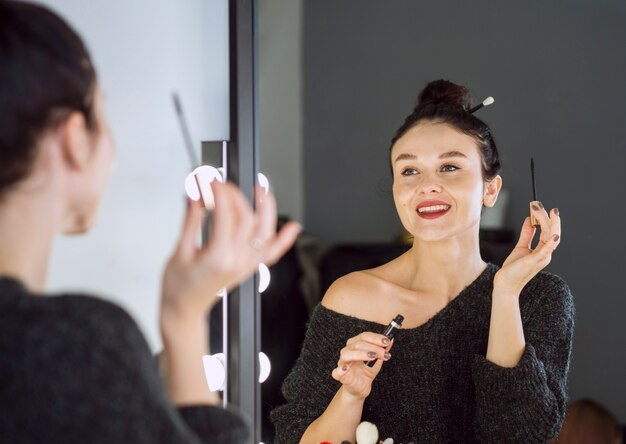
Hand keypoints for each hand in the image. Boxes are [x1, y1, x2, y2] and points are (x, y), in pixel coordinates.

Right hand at [161, 181, 300, 321]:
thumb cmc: (178, 286)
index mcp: (219, 257)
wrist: (183, 310)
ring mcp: (247, 265)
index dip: (219, 193)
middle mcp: (237, 261)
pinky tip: (292, 227)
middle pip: (246, 219)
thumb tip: (196, 195)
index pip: (226, 215)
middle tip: (221, 184)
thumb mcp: (180, 250)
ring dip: (266, 209)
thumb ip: (191, 220)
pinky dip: (284, 240)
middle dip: (235, 196)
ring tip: (261, 190)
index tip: (210, 181)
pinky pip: (273, 253)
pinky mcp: (250, 268)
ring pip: (265, 232)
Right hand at [331, 332, 392, 399]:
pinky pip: (336, 372)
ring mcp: (342, 363)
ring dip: (361, 353)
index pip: (364, 337)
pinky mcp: (340, 376)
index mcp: (355, 346)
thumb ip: (382, 351)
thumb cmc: (365, 373)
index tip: (387, 341)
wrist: (360, 389)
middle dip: (374, 347)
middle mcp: (347, 352)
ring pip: (348, 354)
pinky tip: (347, 368)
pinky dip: (340, 369)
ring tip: (373, 356)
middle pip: (358, 344)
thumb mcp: (376, 361)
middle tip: (385, 353)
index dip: (375, 338)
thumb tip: (391, 340)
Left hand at [494, 202, 560, 293]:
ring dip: (549, 222)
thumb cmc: (514, 268)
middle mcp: (546, 254)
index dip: (544, 218)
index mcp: (544, 250)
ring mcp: (542, 257)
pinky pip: (547, 249)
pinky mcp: (535, 261)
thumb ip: (527, 234)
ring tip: (545, 210)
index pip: (548, 231)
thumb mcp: (521, 247)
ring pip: (551, 237)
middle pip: (551, 231)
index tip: (537, 207)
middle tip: (539, 205)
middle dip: (546, 216)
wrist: (506, 283)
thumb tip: (530, 220)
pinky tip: (553, 233)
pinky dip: (552, 241)